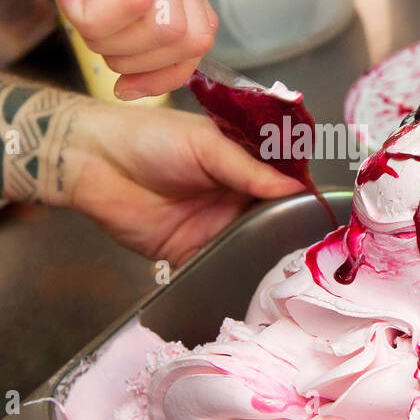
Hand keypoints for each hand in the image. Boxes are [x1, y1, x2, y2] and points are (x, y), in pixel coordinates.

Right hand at [0, 0, 216, 99]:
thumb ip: (111, 5)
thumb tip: (134, 58)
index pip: (196, 30)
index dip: (165, 73)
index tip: (124, 84)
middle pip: (187, 36)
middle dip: (134, 62)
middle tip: (86, 35)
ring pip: (162, 24)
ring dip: (108, 37)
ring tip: (68, 1)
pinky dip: (90, 13)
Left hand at [52, 103, 305, 265]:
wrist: (95, 164)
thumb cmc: (149, 139)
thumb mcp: (205, 145)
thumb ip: (248, 169)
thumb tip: (293, 188)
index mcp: (242, 162)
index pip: (283, 181)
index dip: (302, 195)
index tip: (324, 211)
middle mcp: (234, 196)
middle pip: (273, 218)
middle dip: (290, 230)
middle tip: (315, 245)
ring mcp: (215, 226)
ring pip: (252, 246)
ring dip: (267, 254)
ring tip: (292, 266)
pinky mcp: (193, 253)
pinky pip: (221, 267)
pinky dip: (235, 274)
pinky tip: (255, 279)